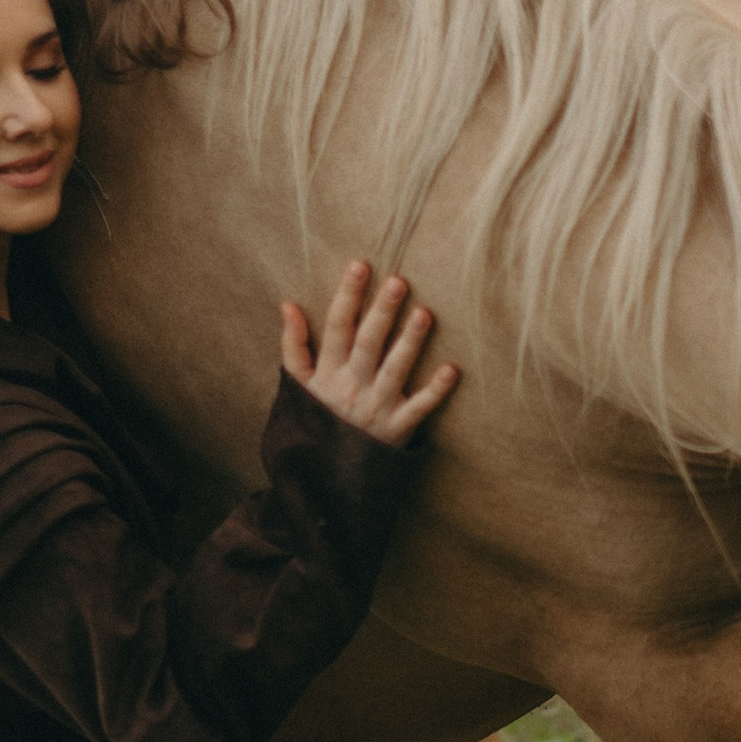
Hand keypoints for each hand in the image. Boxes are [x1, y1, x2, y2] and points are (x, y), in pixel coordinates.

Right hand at [280, 261, 458, 447]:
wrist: (325, 475)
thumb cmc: (316, 420)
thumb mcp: (298, 385)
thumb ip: (293, 346)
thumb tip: (288, 305)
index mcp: (328, 372)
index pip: (337, 327)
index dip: (348, 296)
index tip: (360, 266)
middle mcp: (353, 386)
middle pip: (368, 343)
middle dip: (382, 312)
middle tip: (398, 282)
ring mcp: (377, 408)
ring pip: (395, 371)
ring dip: (410, 343)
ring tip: (425, 313)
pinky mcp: (398, 429)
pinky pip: (419, 409)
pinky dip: (435, 392)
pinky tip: (452, 370)